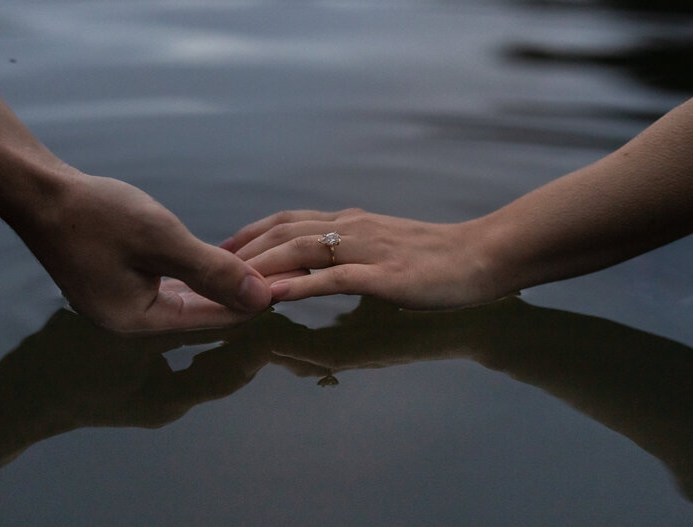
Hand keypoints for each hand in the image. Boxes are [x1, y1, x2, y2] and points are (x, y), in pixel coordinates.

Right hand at [18, 172, 273, 332]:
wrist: (38, 192)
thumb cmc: (96, 214)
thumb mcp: (162, 240)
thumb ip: (213, 270)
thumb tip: (261, 297)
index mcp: (138, 320)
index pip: (211, 318)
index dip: (251, 303)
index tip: (286, 288)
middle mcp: (130, 320)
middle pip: (199, 313)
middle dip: (238, 297)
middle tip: (277, 283)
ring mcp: (120, 302)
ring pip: (185, 299)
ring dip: (218, 286)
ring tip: (257, 273)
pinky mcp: (117, 282)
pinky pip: (167, 286)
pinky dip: (195, 276)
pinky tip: (217, 264)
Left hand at [223, 208, 502, 309]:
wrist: (481, 255)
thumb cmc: (435, 257)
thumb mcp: (382, 251)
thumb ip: (348, 258)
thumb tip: (313, 274)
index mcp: (350, 223)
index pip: (289, 221)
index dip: (252, 233)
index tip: (222, 248)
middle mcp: (352, 228)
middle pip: (285, 232)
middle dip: (245, 249)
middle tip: (210, 265)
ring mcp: (367, 250)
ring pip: (303, 250)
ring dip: (263, 265)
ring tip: (230, 280)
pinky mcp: (385, 276)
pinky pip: (334, 279)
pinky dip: (300, 285)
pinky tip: (275, 295)